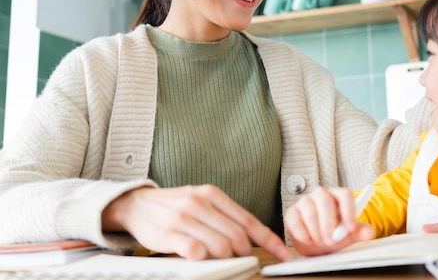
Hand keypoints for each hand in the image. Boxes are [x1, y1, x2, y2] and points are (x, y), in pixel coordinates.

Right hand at [102, 185, 289, 260]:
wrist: (137, 204)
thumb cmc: (176, 205)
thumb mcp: (202, 201)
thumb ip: (224, 215)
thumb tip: (253, 237)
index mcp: (212, 194)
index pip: (247, 220)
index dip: (269, 239)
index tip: (284, 253)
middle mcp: (199, 202)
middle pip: (237, 236)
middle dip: (245, 254)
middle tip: (244, 260)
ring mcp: (184, 217)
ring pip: (220, 247)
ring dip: (225, 259)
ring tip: (220, 259)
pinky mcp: (169, 233)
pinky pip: (197, 253)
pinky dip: (204, 260)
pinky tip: (201, 259)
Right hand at [284, 186, 373, 255]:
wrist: (316, 245)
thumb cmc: (335, 235)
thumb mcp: (349, 234)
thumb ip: (360, 231)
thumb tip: (368, 232)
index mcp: (338, 196)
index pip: (345, 194)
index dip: (348, 210)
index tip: (350, 228)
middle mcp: (321, 195)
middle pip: (324, 200)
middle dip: (328, 223)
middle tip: (331, 240)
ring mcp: (305, 201)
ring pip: (309, 211)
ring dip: (316, 231)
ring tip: (320, 242)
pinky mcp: (292, 212)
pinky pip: (294, 220)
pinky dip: (302, 234)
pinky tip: (308, 240)